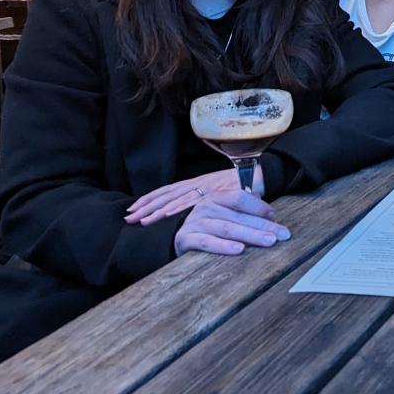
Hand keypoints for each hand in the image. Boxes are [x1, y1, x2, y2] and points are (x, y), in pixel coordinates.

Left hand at [125, 167, 265, 226]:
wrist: (265, 173)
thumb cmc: (248, 183)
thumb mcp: (226, 193)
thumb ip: (215, 202)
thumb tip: (203, 213)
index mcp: (200, 183)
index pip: (170, 190)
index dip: (151, 199)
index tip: (135, 207)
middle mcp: (199, 184)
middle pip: (167, 194)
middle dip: (146, 206)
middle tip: (128, 217)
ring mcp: (206, 188)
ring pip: (175, 199)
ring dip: (155, 210)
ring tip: (139, 221)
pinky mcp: (215, 193)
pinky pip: (193, 202)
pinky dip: (176, 210)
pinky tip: (163, 217)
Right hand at [173, 190, 290, 256]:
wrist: (175, 237)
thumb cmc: (208, 226)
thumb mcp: (224, 214)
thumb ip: (244, 210)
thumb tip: (269, 213)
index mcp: (217, 197)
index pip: (240, 197)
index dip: (259, 206)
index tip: (275, 216)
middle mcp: (205, 207)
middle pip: (239, 216)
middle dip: (263, 226)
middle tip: (282, 235)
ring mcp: (195, 222)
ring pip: (227, 228)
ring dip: (250, 235)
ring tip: (268, 241)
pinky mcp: (186, 239)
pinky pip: (207, 243)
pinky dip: (224, 246)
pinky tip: (239, 250)